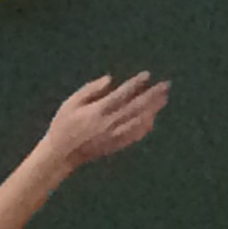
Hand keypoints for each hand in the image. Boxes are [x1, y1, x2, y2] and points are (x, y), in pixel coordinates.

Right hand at [39, 72, 168, 168]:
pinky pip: (136, 134)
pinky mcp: (117, 144)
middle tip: (166, 85)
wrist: (61, 154)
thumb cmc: (63, 126)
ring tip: (164, 99)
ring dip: (154, 108)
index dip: (136, 83)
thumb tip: (110, 79)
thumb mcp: (70, 103)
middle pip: (137, 105)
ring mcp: (115, 134)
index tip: (147, 75)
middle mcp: (110, 122)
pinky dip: (146, 126)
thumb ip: (89, 90)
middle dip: (153, 94)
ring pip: (140, 119)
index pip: (123, 93)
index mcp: (99, 110)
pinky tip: (152, 119)